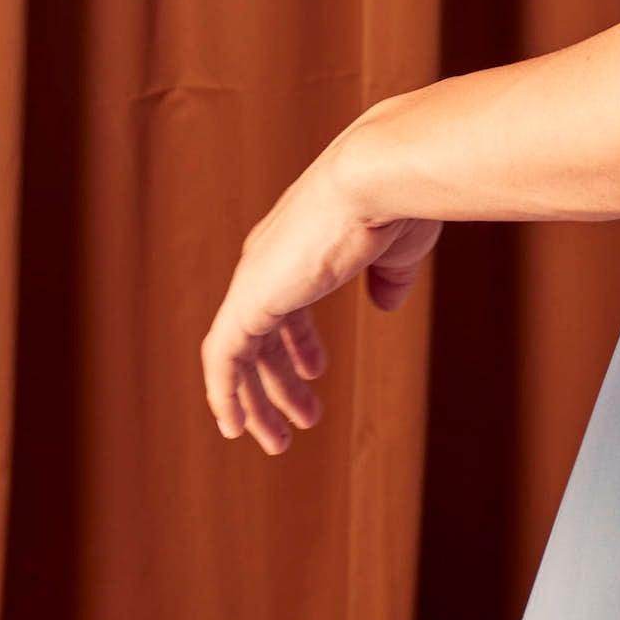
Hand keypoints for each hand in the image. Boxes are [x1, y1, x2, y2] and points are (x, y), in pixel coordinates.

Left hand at [201, 131, 441, 452]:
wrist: (376, 178)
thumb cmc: (395, 204)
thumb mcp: (398, 250)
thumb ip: (389, 276)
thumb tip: (386, 301)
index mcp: (298, 246)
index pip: (285, 303)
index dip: (297, 343)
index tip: (315, 375)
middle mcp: (268, 261)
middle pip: (262, 332)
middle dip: (278, 381)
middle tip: (303, 420)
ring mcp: (254, 280)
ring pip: (238, 352)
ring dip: (257, 400)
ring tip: (278, 440)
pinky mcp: (248, 300)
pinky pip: (222, 358)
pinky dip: (223, 393)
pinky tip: (235, 428)